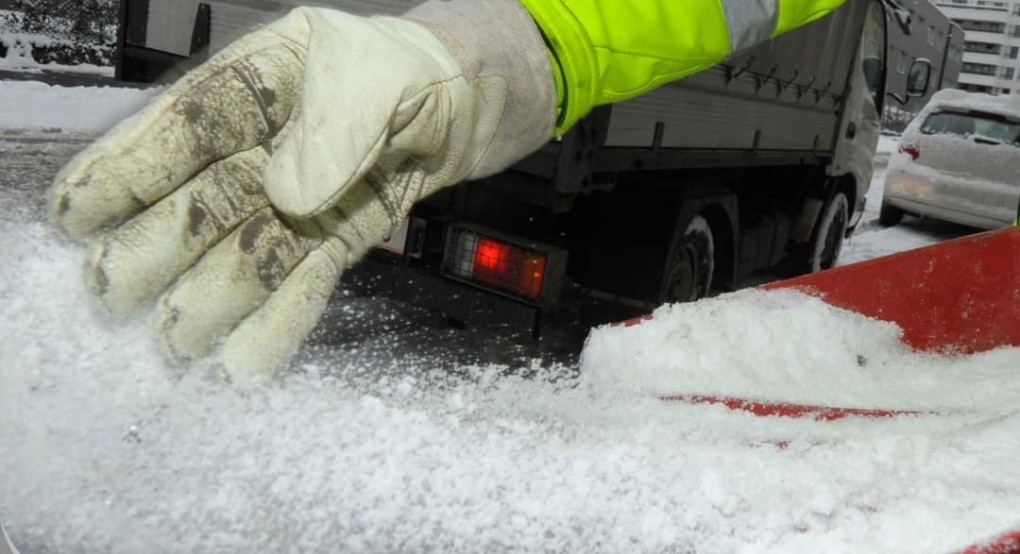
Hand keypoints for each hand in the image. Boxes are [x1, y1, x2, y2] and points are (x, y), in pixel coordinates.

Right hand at [48, 1, 554, 378]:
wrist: (478, 99)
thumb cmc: (423, 69)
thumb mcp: (379, 75)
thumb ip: (335, 128)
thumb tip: (287, 193)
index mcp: (267, 81)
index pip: (185, 125)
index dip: (128, 168)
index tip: (77, 211)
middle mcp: (275, 141)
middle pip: (205, 198)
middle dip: (157, 247)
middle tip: (109, 293)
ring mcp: (307, 192)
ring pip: (251, 247)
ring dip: (212, 298)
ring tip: (174, 345)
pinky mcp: (343, 231)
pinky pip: (306, 274)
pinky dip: (281, 316)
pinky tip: (247, 357)